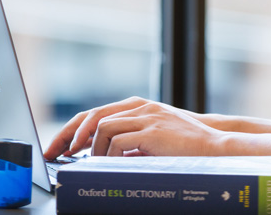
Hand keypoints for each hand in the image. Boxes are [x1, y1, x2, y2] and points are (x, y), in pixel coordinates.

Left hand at [43, 97, 214, 159]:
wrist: (214, 144)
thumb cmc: (184, 144)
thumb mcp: (152, 137)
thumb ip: (129, 138)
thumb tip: (97, 154)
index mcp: (136, 106)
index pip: (95, 113)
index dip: (73, 129)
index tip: (57, 146)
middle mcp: (139, 107)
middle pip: (93, 116)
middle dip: (70, 136)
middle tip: (56, 154)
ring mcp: (146, 117)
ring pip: (103, 127)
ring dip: (92, 148)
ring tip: (91, 162)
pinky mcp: (153, 131)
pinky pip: (119, 142)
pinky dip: (110, 155)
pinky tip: (110, 164)